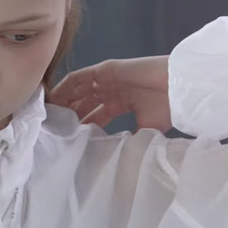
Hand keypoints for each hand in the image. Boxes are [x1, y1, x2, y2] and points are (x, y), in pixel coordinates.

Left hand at [48, 55, 171, 131]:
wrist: (180, 88)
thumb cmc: (167, 109)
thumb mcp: (145, 130)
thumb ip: (128, 140)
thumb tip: (115, 158)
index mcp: (123, 104)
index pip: (94, 117)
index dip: (80, 127)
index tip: (65, 140)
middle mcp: (113, 91)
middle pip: (83, 103)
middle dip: (67, 115)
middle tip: (50, 129)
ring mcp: (109, 79)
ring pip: (78, 90)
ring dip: (62, 101)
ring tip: (47, 115)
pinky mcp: (106, 69)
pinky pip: (80, 78)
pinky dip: (65, 87)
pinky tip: (53, 98)